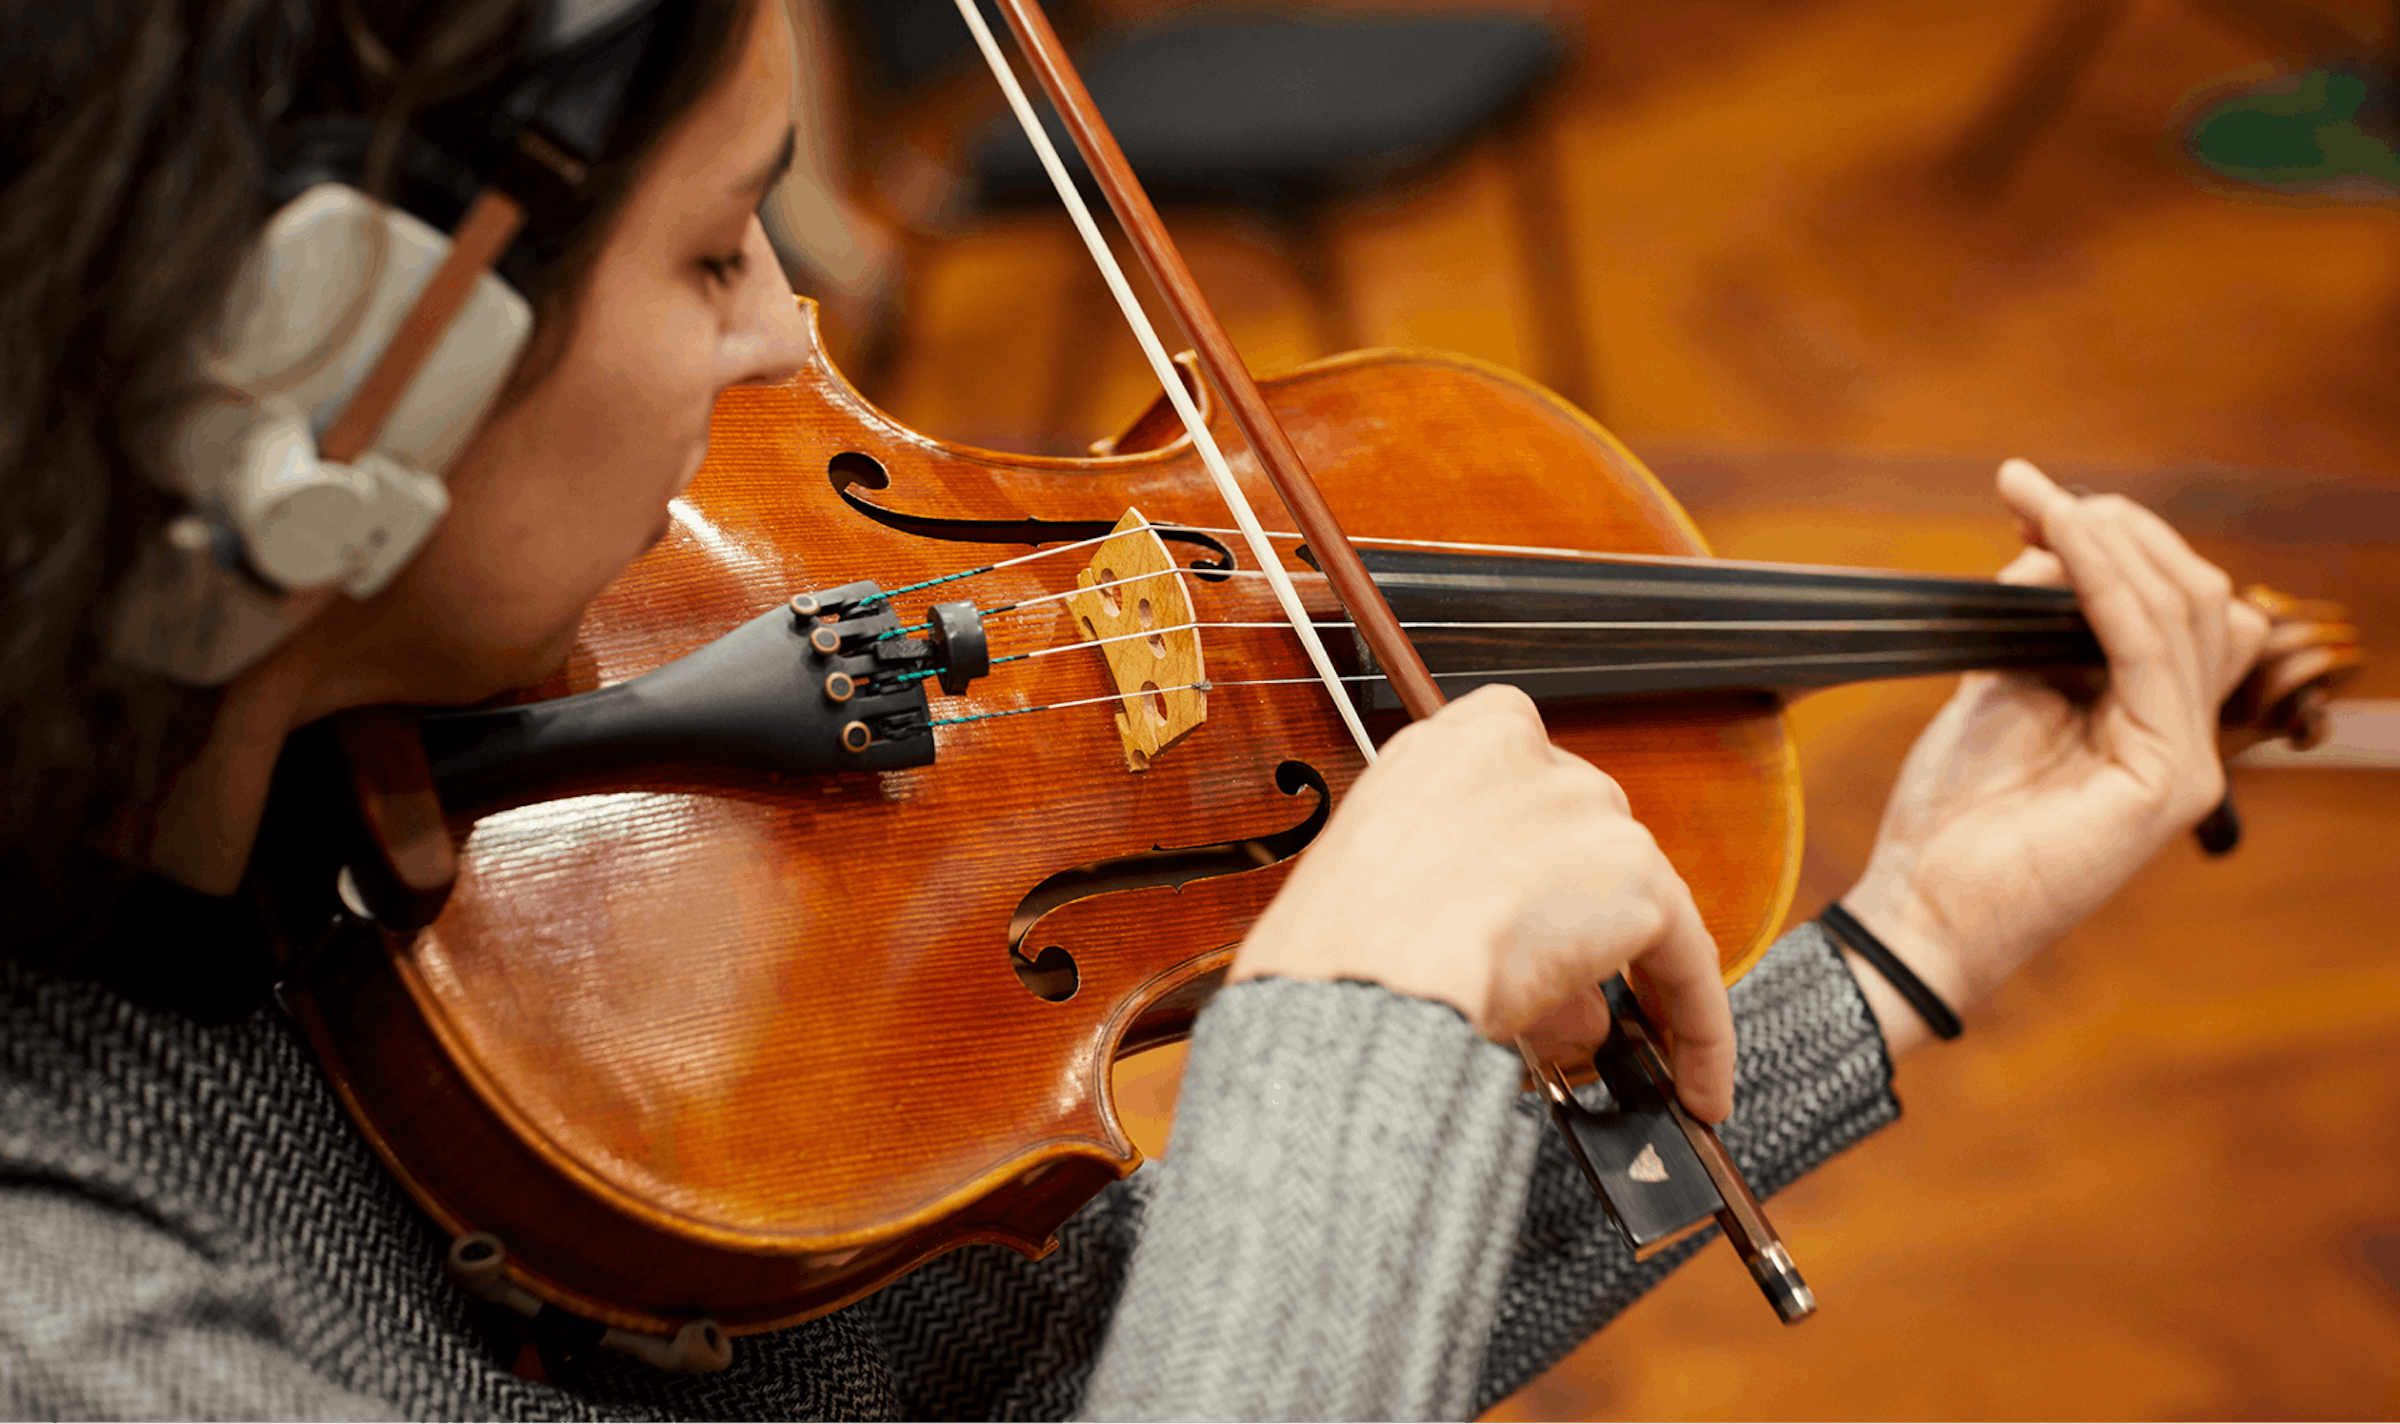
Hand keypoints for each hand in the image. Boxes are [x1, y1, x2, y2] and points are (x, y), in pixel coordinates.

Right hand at [1228, 684, 1737, 1120]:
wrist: (1359, 979)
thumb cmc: (1337, 949)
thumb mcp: (1381, 886)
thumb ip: (1461, 897)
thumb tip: (1547, 977)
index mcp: (1453, 743)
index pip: (1528, 779)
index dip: (1539, 853)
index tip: (1545, 903)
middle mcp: (1529, 757)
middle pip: (1588, 840)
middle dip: (1584, 916)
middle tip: (1576, 994)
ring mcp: (1588, 811)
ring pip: (1637, 902)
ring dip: (1635, 979)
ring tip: (1630, 1058)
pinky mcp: (1635, 878)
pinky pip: (1688, 961)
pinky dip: (1700, 1029)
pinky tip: (1697, 1086)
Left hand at [1839, 459, 2270, 1053]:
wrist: (1921, 903)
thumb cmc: (1952, 814)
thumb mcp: (1998, 689)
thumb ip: (2035, 622)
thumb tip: (2051, 544)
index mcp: (2150, 720)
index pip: (2170, 604)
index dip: (2111, 539)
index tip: (2029, 495)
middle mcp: (2184, 739)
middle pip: (2192, 595)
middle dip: (2115, 528)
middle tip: (2030, 493)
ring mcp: (2187, 762)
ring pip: (2182, 610)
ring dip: (2108, 540)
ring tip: (2039, 502)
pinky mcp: (2168, 779)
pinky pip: (2146, 649)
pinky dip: (2103, 581)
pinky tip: (2061, 538)